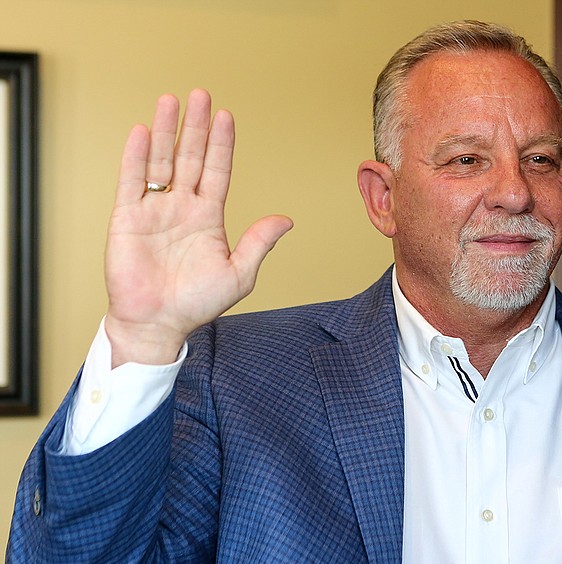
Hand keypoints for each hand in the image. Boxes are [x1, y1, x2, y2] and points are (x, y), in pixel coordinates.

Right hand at [104, 89, 291, 366]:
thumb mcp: (238, 274)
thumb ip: (259, 243)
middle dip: (196, 127)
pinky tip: (142, 132)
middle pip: (190, 158)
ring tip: (171, 101)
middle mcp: (182, 208)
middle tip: (201, 95)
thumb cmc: (197, 304)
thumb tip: (286, 220)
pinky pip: (131, 181)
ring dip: (166, 132)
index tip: (227, 117)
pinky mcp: (127, 219)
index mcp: (208, 218)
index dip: (222, 145)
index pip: (217, 172)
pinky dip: (135, 157)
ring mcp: (154, 211)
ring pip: (161, 161)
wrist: (158, 324)